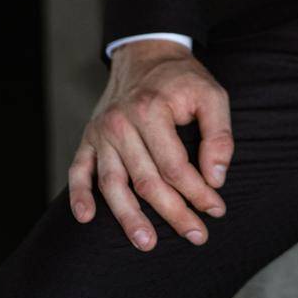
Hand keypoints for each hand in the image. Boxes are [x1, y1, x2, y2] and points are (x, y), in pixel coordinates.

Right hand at [68, 38, 233, 250]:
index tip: (216, 209)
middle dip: (173, 212)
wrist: (146, 54)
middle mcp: (121, 122)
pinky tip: (86, 218)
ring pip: (112, 184)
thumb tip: (216, 177)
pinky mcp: (88, 138)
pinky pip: (78, 171)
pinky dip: (79, 196)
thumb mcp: (211, 95)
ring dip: (128, 217)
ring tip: (146, 243)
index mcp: (151, 109)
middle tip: (196, 235)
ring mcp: (101, 132)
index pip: (175, 165)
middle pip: (146, 180)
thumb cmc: (182, 79)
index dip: (197, 192)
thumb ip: (219, 135)